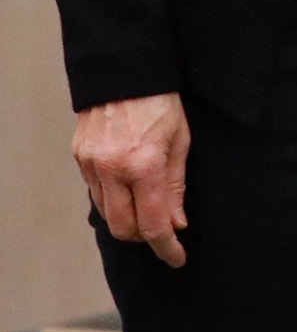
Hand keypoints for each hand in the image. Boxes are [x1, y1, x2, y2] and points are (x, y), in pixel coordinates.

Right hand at [73, 93, 190, 266]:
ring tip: (149, 210)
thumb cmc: (162, 103)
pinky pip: (96, 193)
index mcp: (143, 165)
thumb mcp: (181, 141)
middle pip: (124, 229)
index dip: (167, 247)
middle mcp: (112, 170)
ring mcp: (91, 165)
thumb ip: (176, 185)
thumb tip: (176, 222)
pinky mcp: (79, 158)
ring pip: (107, 214)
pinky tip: (129, 190)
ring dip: (128, 220)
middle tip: (165, 233)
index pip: (154, 224)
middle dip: (145, 237)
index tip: (177, 258)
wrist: (125, 74)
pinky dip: (114, 200)